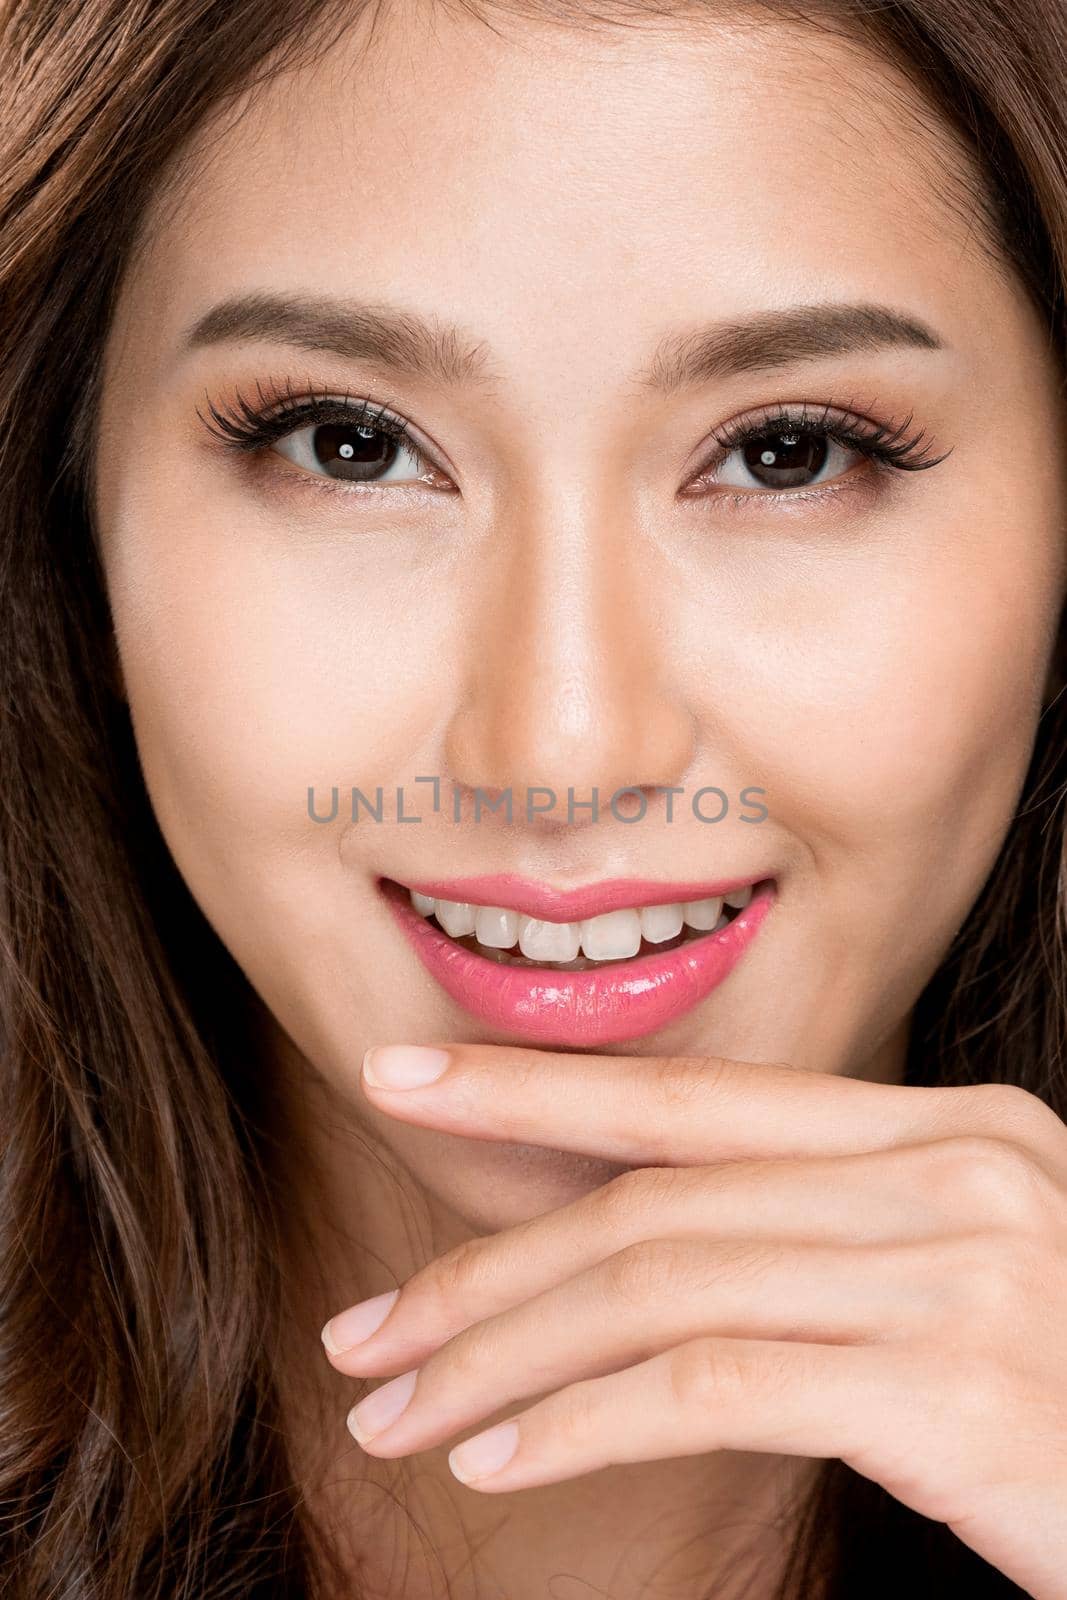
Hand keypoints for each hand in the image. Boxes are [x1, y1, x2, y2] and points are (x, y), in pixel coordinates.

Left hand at [321, 1043, 1066, 1599]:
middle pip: (654, 1202)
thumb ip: (829, 1240)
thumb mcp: (964, 1278)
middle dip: (484, 1268)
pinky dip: (584, 1424)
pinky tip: (501, 1464)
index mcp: (949, 1129)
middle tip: (364, 1329)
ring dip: (504, 1358)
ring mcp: (961, 1273)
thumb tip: (651, 1257)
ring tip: (399, 1411)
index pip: (695, 1100)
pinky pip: (716, 1390)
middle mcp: (954, 1173)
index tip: (406, 1087)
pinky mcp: (954, 1392)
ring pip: (660, 1290)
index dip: (534, 1091)